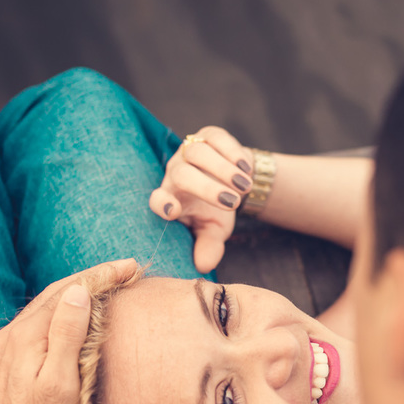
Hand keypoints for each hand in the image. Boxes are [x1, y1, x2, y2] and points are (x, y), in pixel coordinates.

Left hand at [0, 259, 139, 403]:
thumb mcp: (60, 385)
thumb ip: (67, 335)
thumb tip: (79, 292)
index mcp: (26, 336)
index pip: (69, 291)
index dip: (102, 275)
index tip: (131, 267)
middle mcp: (10, 337)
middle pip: (55, 295)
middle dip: (91, 280)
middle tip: (124, 272)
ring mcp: (3, 352)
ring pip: (43, 310)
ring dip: (74, 297)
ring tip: (102, 290)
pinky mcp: (2, 367)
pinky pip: (34, 328)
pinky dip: (58, 316)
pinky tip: (68, 323)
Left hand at [149, 126, 255, 273]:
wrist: (234, 181)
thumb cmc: (215, 210)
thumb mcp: (214, 231)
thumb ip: (208, 247)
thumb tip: (203, 267)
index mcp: (171, 198)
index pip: (158, 200)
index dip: (162, 204)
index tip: (173, 211)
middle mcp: (175, 172)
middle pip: (182, 174)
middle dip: (207, 188)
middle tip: (232, 203)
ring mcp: (190, 151)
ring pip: (197, 152)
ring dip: (222, 170)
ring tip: (245, 188)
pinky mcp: (208, 135)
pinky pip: (214, 137)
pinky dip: (231, 151)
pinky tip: (245, 168)